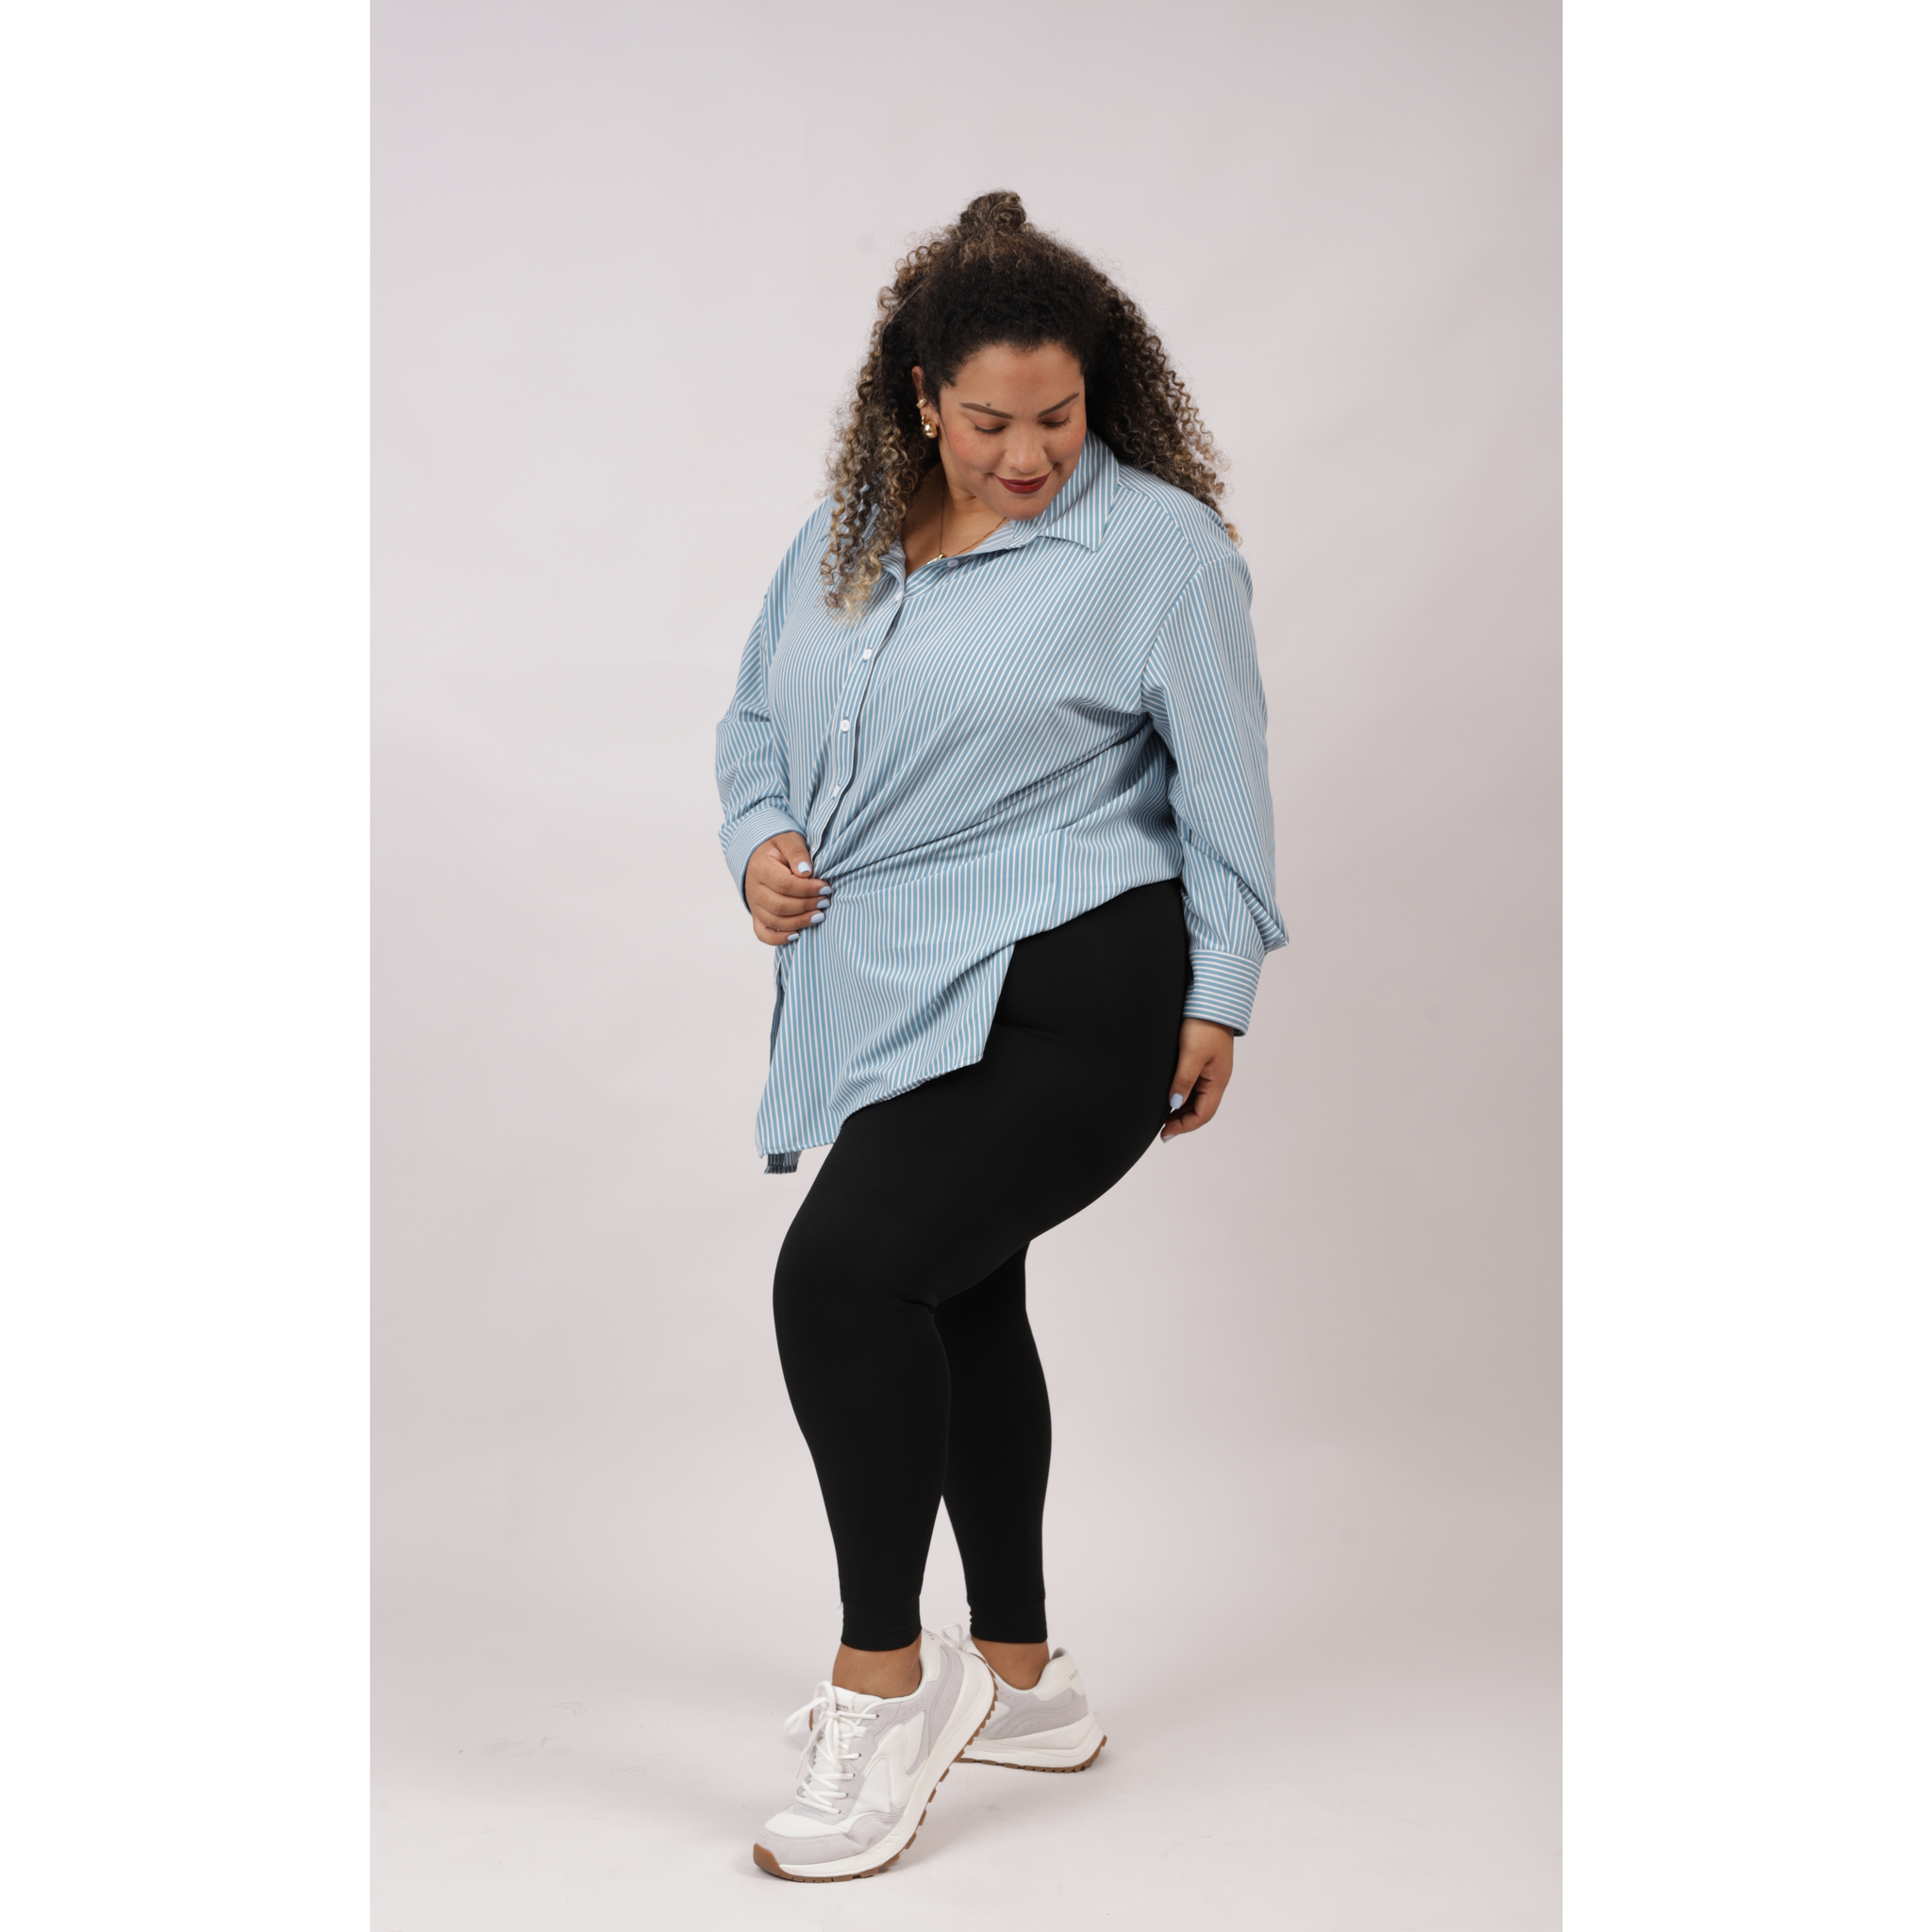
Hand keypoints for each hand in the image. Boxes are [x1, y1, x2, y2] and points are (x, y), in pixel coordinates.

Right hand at [745, 831, 830, 945]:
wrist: (762, 854)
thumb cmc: (779, 846)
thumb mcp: (789, 840)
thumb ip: (797, 853)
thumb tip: (806, 872)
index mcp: (759, 868)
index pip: (784, 885)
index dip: (807, 889)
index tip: (826, 887)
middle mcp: (753, 889)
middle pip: (779, 906)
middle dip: (807, 906)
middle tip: (825, 901)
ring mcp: (754, 905)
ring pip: (774, 921)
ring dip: (799, 922)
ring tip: (820, 915)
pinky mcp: (757, 915)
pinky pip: (763, 934)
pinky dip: (779, 939)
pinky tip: (798, 935)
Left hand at [1161, 1018, 1234, 1141]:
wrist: (1212, 998)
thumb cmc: (1203, 1024)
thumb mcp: (1191, 1054)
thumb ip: (1183, 1080)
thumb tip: (1174, 1104)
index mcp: (1218, 1080)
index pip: (1204, 1114)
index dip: (1185, 1126)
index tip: (1165, 1132)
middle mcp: (1217, 1078)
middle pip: (1201, 1109)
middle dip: (1183, 1121)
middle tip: (1162, 1129)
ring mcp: (1211, 1069)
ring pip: (1198, 1098)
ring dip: (1182, 1109)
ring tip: (1163, 1116)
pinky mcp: (1204, 1059)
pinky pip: (1195, 1085)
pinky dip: (1183, 1094)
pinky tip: (1171, 1095)